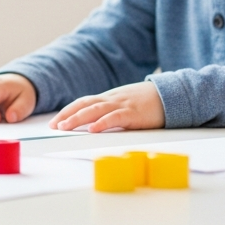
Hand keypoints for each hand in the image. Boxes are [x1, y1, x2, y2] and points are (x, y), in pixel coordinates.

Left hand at [50, 82, 164, 131]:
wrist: (171, 94)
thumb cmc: (148, 102)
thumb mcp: (125, 104)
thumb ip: (111, 111)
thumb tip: (93, 125)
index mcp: (110, 98)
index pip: (83, 102)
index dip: (68, 111)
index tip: (54, 121)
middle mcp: (112, 99)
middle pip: (85, 104)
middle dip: (67, 115)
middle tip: (53, 126)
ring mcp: (122, 104)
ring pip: (96, 110)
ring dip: (78, 119)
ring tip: (65, 127)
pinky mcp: (134, 113)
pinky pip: (115, 117)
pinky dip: (103, 123)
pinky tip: (93, 129)